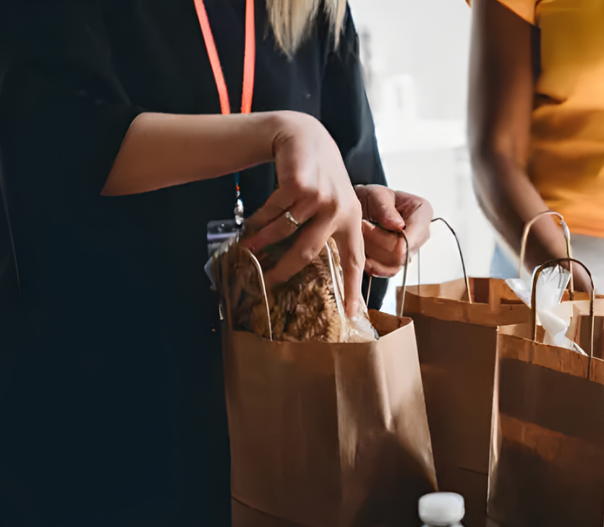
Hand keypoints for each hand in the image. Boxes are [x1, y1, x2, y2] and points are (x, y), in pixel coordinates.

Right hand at [243, 112, 363, 315]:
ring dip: (262, 242)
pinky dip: (258, 221)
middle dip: (285, 270)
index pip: (354, 260)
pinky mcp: (300, 185)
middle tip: (269, 284)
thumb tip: (310, 266)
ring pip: (284, 232)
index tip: (351, 313)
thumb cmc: (318, 176)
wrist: (303, 136)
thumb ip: (329, 229)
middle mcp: (340, 210)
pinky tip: (250, 225)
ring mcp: (321, 197)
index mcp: (352, 219)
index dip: (352, 288)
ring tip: (248, 250)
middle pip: (309, 253)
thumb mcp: (333, 201)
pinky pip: (272, 213)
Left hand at [356, 185, 433, 277]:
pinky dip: (373, 266)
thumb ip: (385, 208)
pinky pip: (388, 271)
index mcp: (422, 213)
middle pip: (400, 255)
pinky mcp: (399, 260)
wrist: (364, 206)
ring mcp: (411, 249)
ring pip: (393, 265)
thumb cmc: (373, 198)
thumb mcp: (376, 194)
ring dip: (371, 256)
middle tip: (358, 231)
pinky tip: (363, 257)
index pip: (408, 239)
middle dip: (375, 246)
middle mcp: (421, 234)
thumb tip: (398, 225)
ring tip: (359, 239)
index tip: (364, 226)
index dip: (383, 239)